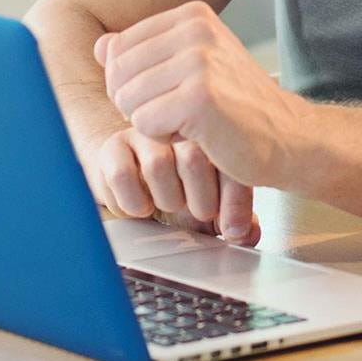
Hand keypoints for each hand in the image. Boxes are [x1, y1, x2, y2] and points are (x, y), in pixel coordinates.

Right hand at [78, 123, 258, 245]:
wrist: (131, 170)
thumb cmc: (177, 187)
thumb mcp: (211, 204)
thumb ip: (235, 219)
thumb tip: (248, 233)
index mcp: (213, 135)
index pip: (230, 162)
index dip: (234, 202)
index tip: (231, 228)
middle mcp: (180, 127)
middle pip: (193, 158)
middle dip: (198, 201)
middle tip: (196, 212)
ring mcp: (146, 134)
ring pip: (157, 164)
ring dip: (165, 199)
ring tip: (166, 204)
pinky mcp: (113, 147)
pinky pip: (122, 175)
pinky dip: (133, 202)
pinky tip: (141, 205)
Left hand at [101, 2, 312, 194]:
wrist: (288, 138)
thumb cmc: (238, 107)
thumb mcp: (192, 67)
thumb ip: (144, 53)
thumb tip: (100, 45)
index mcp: (193, 15)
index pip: (118, 47)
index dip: (129, 82)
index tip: (166, 95)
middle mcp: (196, 30)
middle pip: (118, 72)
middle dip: (135, 104)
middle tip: (175, 116)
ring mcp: (199, 61)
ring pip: (127, 99)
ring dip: (150, 123)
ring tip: (187, 124)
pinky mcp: (200, 98)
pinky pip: (144, 122)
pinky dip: (163, 138)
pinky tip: (194, 136)